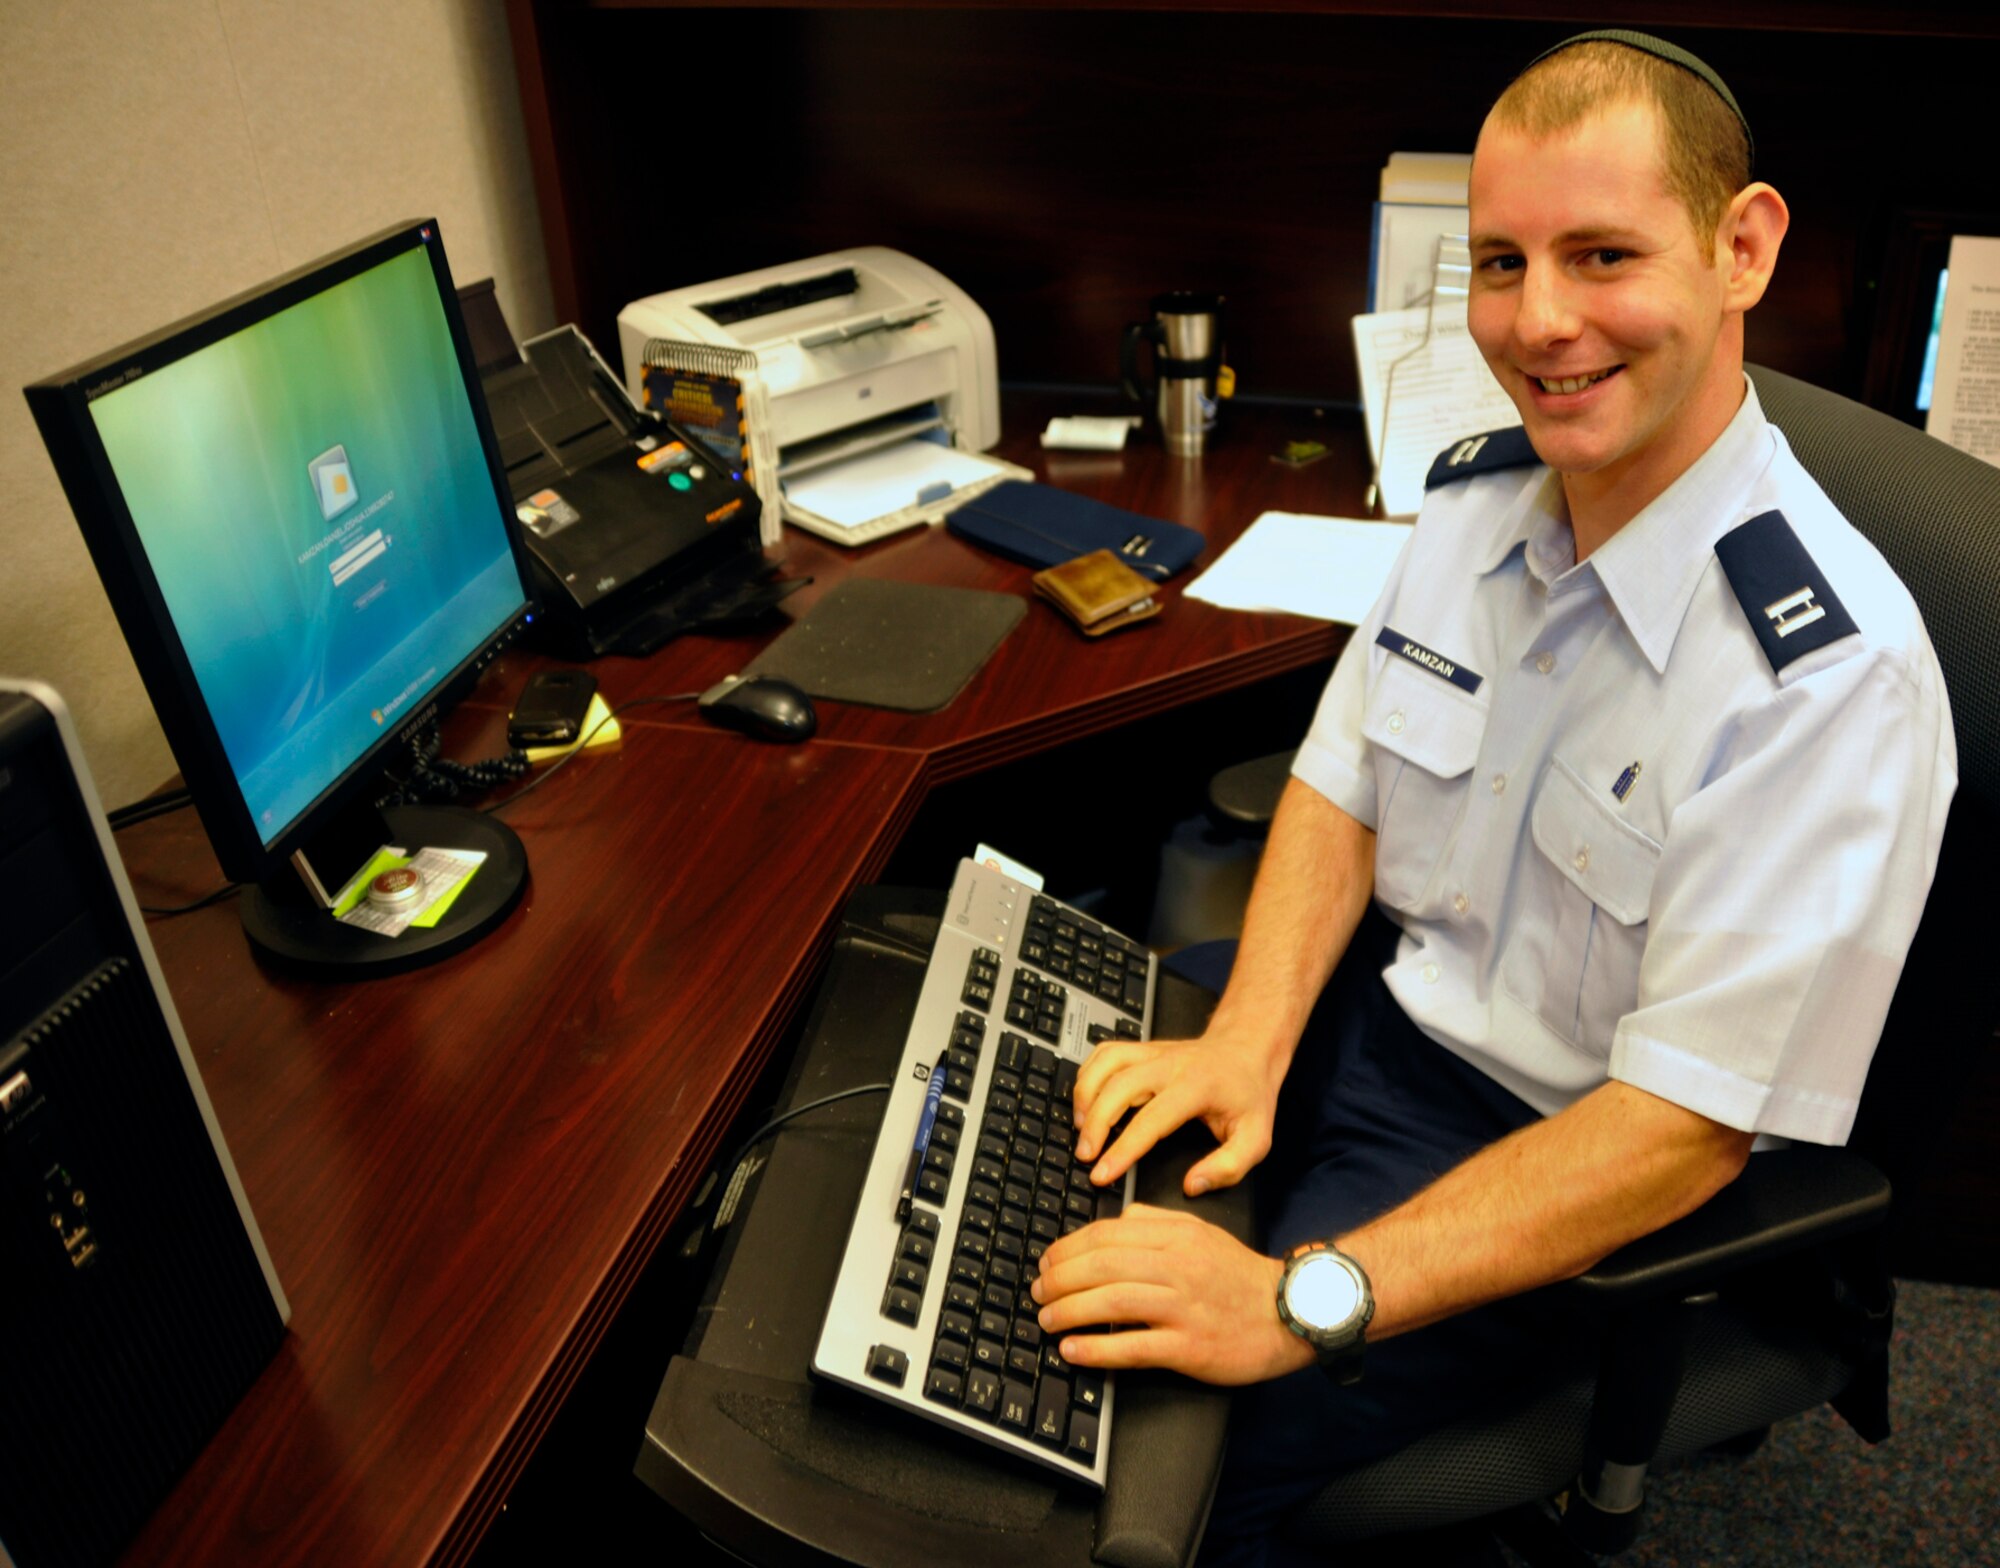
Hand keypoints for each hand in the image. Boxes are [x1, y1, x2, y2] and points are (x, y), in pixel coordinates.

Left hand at [1030, 1204, 1309, 1385]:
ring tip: (1046, 1319)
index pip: (1107, 1236)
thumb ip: (1155, 1221)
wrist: (1289, 1312)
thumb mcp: (1200, 1232)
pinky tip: (1073, 1350)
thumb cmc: (1239, 1275)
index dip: (1068, 1248)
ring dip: (1069, 1311)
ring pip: (1112, 1301)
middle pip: (1102, 1266)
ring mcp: (1184, 1308)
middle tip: (1037, 1292)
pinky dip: (1097, 1348)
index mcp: (1175, 1236)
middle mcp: (1177, 1267)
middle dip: (1059, 1279)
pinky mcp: (1190, 1347)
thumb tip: (1113, 1221)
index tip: (1047, 1262)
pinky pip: (1134, 1346)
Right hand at [1072, 1026, 1285, 1195]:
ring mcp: (1153, 1052)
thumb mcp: (1256, 1138)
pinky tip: (1086, 1100)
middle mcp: (1170, 1065)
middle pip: (1118, 1087)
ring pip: (1106, 1063)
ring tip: (1080, 1128)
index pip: (1150, 1121)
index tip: (1102, 1174)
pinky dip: (1088, 1074)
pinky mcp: (1143, 1048)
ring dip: (1086, 1095)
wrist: (1247, 1050)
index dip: (1122, 1150)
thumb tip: (1193, 1186)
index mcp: (1196, 1087)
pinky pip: (1105, 1053)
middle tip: (1085, 1155)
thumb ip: (1229, 1167)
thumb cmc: (1248, 1096)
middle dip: (1094, 1123)